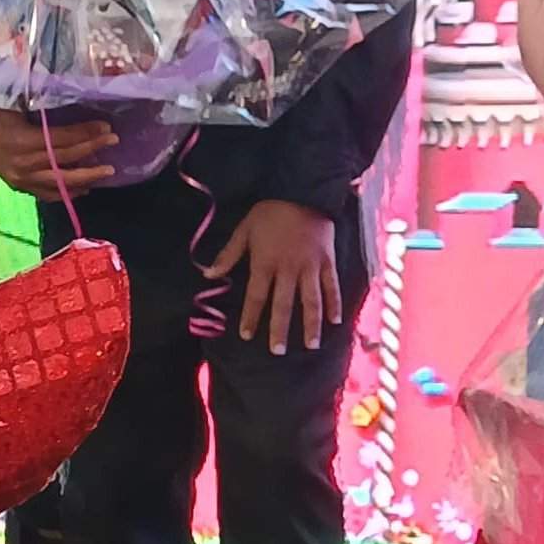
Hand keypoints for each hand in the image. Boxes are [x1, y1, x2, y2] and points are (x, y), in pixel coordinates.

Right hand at [0, 102, 120, 193]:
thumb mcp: (12, 102)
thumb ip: (41, 106)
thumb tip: (74, 99)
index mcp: (20, 141)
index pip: (60, 140)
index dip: (85, 134)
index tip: (105, 127)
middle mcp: (22, 164)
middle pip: (64, 160)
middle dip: (91, 151)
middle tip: (113, 142)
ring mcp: (20, 178)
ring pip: (59, 181)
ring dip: (85, 177)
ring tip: (107, 172)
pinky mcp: (18, 185)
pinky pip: (46, 193)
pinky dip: (65, 192)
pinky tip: (83, 189)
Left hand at [203, 198, 341, 354]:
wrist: (304, 192)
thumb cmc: (270, 212)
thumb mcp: (244, 230)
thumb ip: (228, 255)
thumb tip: (208, 275)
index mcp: (265, 263)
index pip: (256, 296)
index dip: (250, 316)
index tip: (247, 335)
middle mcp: (289, 269)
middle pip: (283, 305)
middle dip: (279, 329)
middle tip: (277, 351)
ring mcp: (311, 267)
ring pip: (311, 301)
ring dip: (310, 324)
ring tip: (310, 345)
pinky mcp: (327, 261)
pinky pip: (332, 286)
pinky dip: (334, 304)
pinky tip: (335, 322)